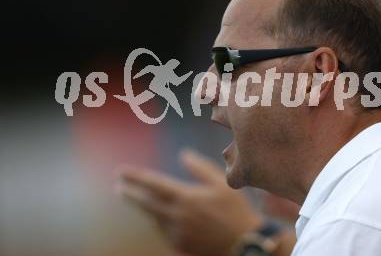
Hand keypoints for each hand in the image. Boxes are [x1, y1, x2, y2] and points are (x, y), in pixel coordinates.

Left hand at [115, 149, 262, 255]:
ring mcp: (176, 232)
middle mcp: (176, 216)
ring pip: (154, 217)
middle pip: (146, 203)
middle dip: (130, 194)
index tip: (121, 171)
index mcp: (185, 197)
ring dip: (146, 207)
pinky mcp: (179, 245)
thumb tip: (183, 154)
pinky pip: (163, 230)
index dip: (135, 176)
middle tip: (119, 186)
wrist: (243, 243)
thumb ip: (200, 167)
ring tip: (141, 198)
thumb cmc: (235, 209)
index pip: (153, 184)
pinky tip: (162, 215)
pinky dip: (160, 220)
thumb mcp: (222, 182)